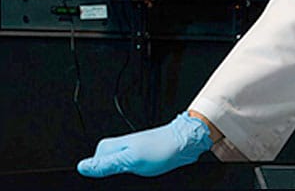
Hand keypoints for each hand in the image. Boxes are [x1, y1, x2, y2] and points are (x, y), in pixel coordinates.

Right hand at [76, 111, 213, 177]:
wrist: (185, 142)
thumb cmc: (162, 147)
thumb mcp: (130, 160)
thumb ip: (106, 165)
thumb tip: (82, 167)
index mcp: (110, 146)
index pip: (91, 165)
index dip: (97, 176)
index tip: (112, 177)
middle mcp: (118, 148)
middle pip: (104, 169)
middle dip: (112, 178)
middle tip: (127, 176)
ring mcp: (129, 152)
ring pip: (117, 171)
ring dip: (126, 177)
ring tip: (137, 175)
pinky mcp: (139, 157)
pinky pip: (129, 170)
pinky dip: (134, 176)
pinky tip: (142, 175)